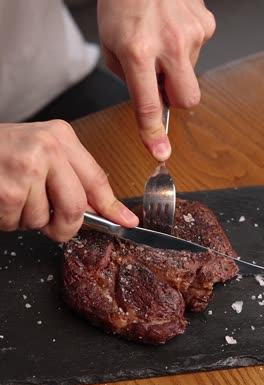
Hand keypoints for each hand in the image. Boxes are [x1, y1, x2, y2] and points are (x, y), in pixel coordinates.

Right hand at [0, 120, 137, 241]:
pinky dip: (7, 220)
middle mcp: (46, 149)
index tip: (125, 222)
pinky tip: (1, 198)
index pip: (96, 179)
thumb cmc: (2, 151)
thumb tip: (102, 210)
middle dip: (66, 226)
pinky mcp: (6, 191)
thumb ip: (70, 177)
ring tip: (13, 196)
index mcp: (60, 138)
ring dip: (27, 219)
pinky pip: (17, 224)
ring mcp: (26, 169)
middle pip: (76, 207)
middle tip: (54, 226)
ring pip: (43, 220)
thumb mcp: (42, 152)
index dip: (112, 206)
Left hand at [98, 0, 214, 159]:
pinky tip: (172, 30)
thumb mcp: (110, 46)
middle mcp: (168, 44)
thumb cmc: (121, 3)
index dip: (153, 132)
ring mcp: (191, 33)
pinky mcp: (204, 23)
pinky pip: (198, 50)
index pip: (148, 104)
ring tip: (160, 41)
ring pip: (191, 73)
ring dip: (176, 67)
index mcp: (137, 52)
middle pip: (187, 98)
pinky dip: (185, 47)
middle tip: (161, 83)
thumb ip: (129, 78)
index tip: (160, 150)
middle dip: (176, 99)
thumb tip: (148, 97)